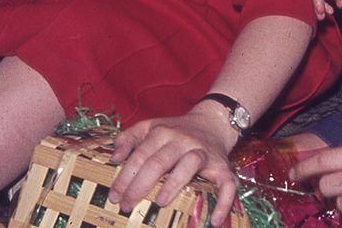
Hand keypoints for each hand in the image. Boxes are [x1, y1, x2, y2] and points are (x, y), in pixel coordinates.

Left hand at [109, 110, 238, 225]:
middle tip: (127, 205)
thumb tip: (114, 158)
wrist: (213, 123)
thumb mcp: (151, 127)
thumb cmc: (177, 130)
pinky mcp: (223, 167)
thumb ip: (130, 138)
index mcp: (163, 132)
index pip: (141, 155)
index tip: (115, 196)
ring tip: (160, 202)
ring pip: (190, 164)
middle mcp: (184, 140)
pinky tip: (214, 221)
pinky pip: (227, 184)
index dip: (125, 177)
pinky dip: (223, 202)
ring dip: (175, 183)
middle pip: (160, 161)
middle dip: (140, 185)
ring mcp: (204, 153)